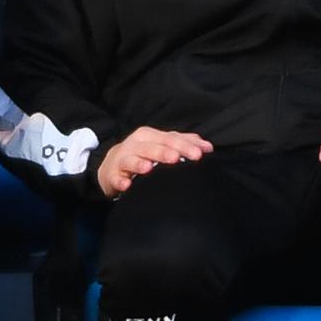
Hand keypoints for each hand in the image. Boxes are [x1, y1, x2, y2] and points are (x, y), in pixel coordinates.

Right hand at [98, 126, 212, 197]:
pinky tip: (127, 185)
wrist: (113, 166)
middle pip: (152, 147)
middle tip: (177, 158)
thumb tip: (207, 147)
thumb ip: (184, 144)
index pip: (170, 139)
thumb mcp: (161, 145)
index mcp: (150, 136)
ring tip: (149, 168)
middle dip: (165, 152)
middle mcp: (136, 144)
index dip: (186, 145)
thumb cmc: (143, 155)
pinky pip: (116, 178)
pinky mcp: (112, 174)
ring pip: (132, 159)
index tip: (201, 154)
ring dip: (140, 164)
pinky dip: (120, 181)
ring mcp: (123, 159)